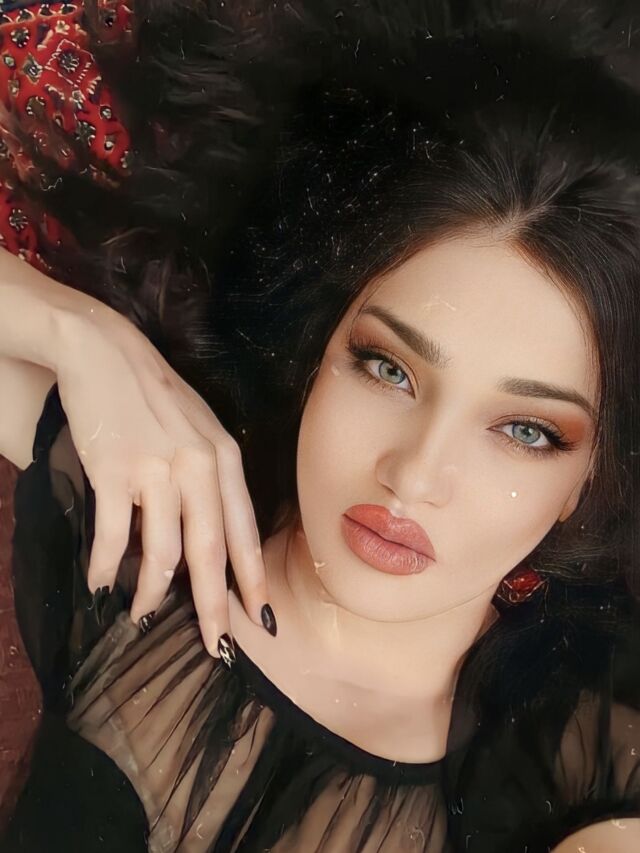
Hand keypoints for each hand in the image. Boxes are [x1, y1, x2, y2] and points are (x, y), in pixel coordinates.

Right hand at [54, 298, 271, 656]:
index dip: (253, 580)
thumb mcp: (198, 430)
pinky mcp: (116, 469)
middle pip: (212, 552)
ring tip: (140, 616)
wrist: (104, 351)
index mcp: (225, 457)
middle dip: (213, 606)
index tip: (263, 619)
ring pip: (164, 553)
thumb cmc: (152, 394)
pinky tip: (99, 585)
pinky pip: (114, 536)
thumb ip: (209, 478)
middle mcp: (200, 466)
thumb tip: (206, 536)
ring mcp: (158, 468)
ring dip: (150, 594)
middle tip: (215, 645)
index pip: (245, 531)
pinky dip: (106, 568)